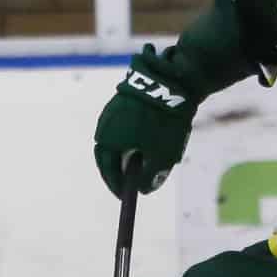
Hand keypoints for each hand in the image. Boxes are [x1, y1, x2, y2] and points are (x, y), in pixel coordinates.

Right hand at [94, 47, 196, 196]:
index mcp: (107, 139)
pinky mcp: (125, 98)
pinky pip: (125, 124)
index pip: (107, 169)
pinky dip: (134, 136)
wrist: (171, 80)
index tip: (126, 196)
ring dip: (128, 151)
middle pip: (110, 154)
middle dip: (121, 169)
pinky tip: (150, 139)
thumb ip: (150, 177)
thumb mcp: (161, 156)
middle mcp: (105, 124)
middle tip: (133, 181)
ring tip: (145, 160)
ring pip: (118, 138)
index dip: (117, 185)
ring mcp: (114, 109)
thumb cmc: (163, 122)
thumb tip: (143, 189)